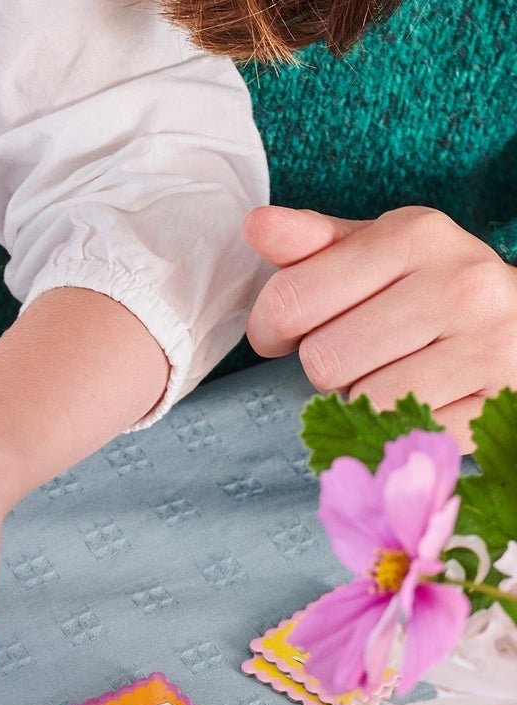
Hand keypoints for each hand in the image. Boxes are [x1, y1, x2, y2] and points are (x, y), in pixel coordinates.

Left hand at [246, 205, 516, 446]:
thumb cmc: (427, 290)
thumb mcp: (372, 254)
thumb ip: (311, 246)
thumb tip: (257, 225)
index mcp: (416, 236)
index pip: (288, 301)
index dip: (271, 330)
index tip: (290, 333)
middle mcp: (459, 283)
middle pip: (322, 360)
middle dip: (328, 367)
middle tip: (364, 353)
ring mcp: (487, 343)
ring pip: (363, 402)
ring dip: (364, 399)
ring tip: (397, 371)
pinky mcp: (497, 401)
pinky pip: (403, 434)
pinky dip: (400, 428)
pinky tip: (426, 397)